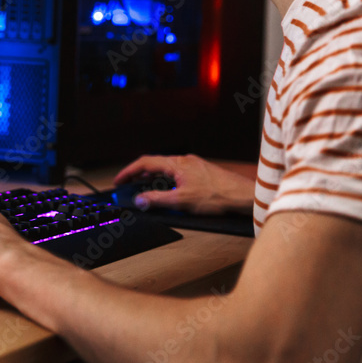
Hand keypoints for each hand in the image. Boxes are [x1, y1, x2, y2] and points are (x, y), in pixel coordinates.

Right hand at [113, 154, 254, 214]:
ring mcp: (193, 166)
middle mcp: (184, 161)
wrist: (242, 196)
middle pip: (155, 165)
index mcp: (177, 164)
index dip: (129, 172)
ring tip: (147, 193)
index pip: (145, 163)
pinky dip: (167, 182)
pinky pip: (177, 174)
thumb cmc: (217, 196)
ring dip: (154, 180)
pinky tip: (169, 194)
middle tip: (129, 187)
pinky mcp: (201, 173)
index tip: (119, 181)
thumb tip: (140, 200)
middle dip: (139, 176)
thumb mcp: (182, 201)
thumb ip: (158, 200)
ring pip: (167, 170)